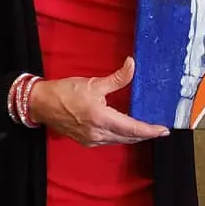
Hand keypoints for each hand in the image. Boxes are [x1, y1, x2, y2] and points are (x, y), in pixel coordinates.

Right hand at [28, 57, 169, 146]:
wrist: (41, 104)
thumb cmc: (66, 92)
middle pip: (128, 137)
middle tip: (159, 129)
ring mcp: (92, 140)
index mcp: (101, 119)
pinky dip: (121, 136)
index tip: (163, 129)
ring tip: (146, 129)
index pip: (132, 128)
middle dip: (145, 134)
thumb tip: (132, 64)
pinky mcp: (86, 141)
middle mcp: (98, 133)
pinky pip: (110, 141)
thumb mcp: (94, 82)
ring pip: (119, 140)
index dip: (149, 130)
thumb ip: (117, 78)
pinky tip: (126, 129)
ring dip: (133, 136)